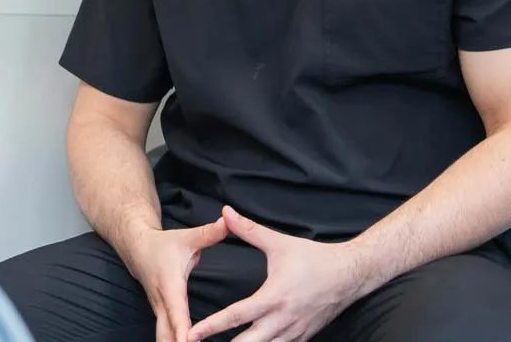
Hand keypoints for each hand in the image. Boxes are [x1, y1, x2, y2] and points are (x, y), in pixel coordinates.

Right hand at [123, 218, 228, 341]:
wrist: (137, 247)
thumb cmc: (164, 245)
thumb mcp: (186, 237)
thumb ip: (208, 234)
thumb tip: (227, 222)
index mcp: (170, 285)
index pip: (177, 312)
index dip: (183, 330)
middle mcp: (162, 303)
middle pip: (166, 335)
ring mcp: (159, 312)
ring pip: (163, 338)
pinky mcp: (160, 316)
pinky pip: (165, 337)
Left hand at [188, 207, 363, 341]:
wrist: (349, 274)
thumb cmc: (313, 258)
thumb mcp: (278, 242)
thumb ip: (248, 229)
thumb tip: (225, 212)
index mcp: (274, 298)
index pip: (237, 316)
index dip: (212, 326)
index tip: (192, 334)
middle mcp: (283, 320)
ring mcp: (294, 332)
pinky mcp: (303, 337)